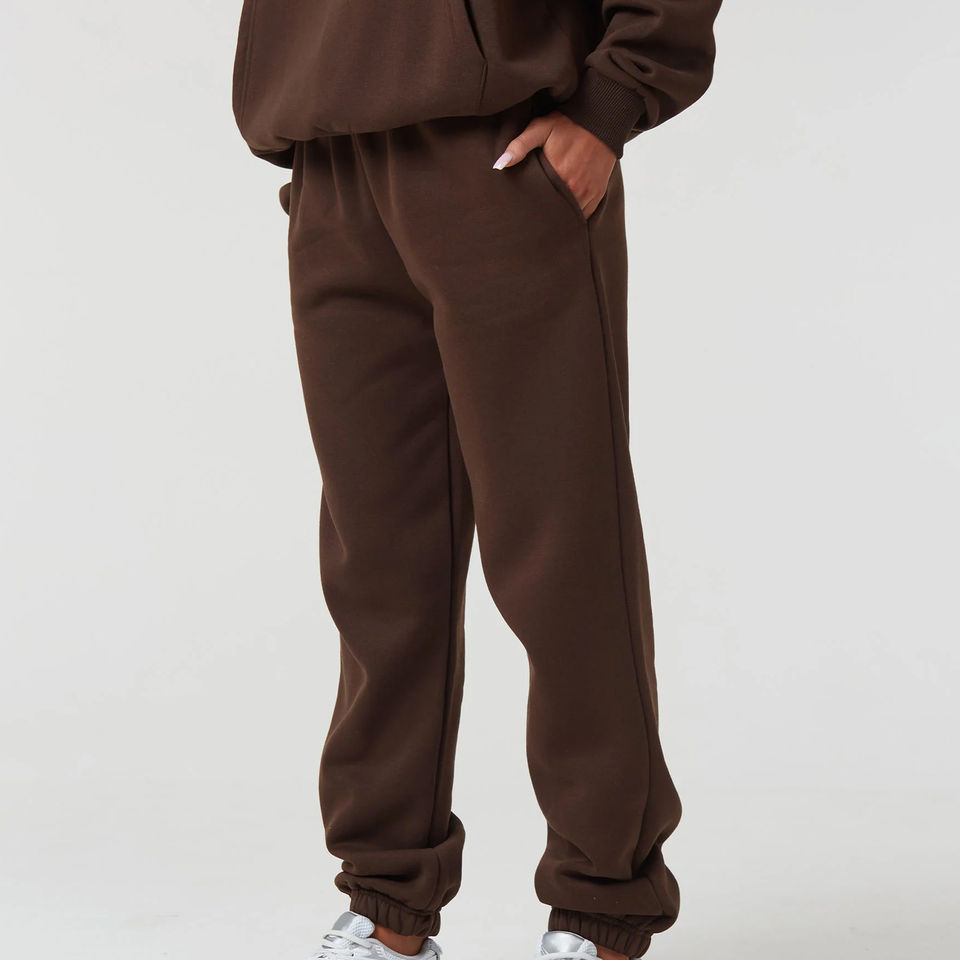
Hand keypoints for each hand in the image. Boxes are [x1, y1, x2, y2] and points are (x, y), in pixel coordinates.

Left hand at [493, 111, 615, 218]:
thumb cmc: (568, 124)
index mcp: (558, 176)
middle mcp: (575, 189)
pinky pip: (584, 214)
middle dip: (545, 217)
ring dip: (560, 217)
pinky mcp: (598, 193)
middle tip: (533, 221)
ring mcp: (588, 193)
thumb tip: (499, 165)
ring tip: (547, 220)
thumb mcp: (540, 129)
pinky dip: (575, 215)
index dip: (531, 211)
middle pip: (555, 213)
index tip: (523, 214)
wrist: (601, 119)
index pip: (541, 204)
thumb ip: (519, 146)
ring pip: (570, 216)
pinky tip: (564, 215)